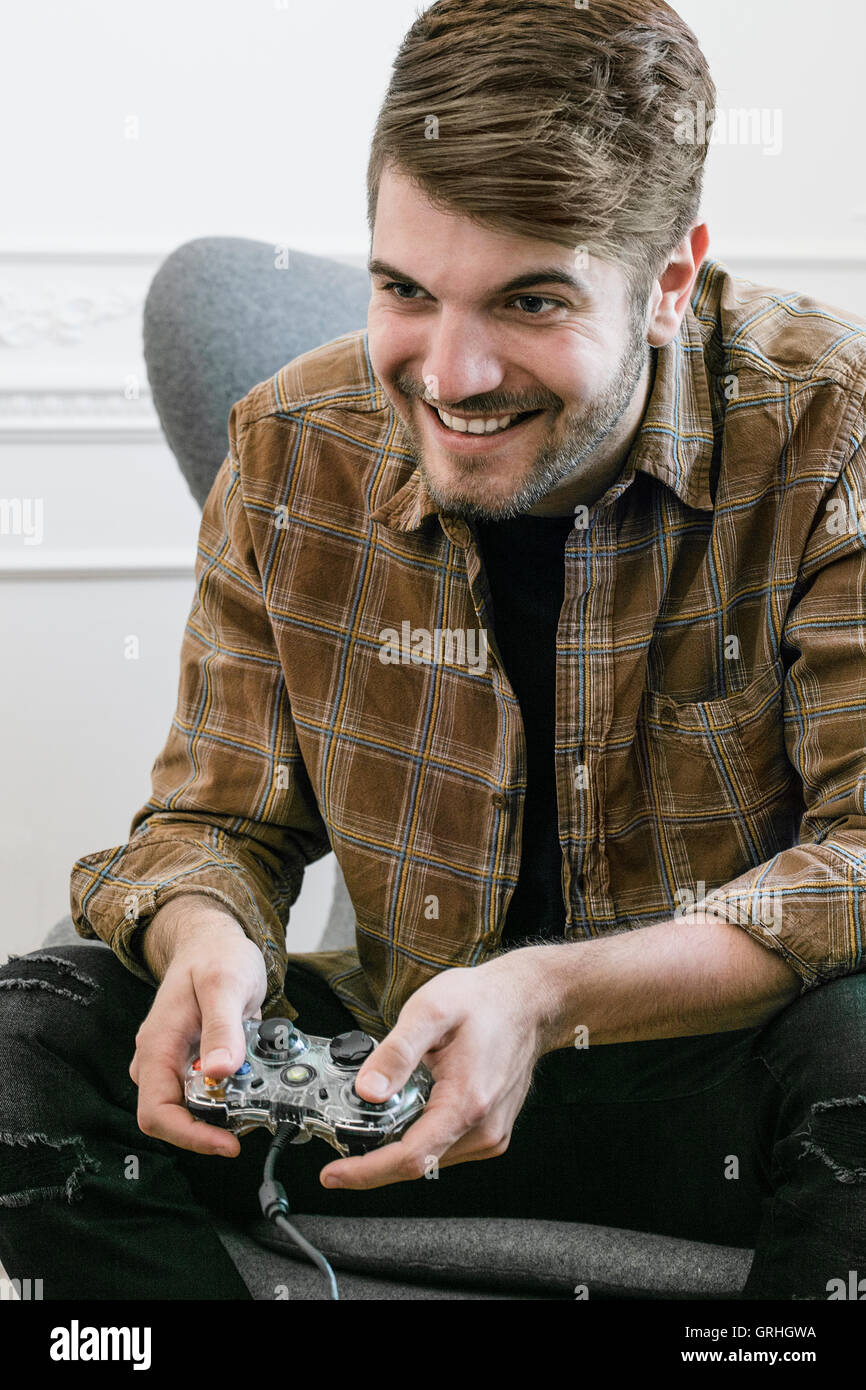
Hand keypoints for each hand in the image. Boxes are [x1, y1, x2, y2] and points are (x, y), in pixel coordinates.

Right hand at [129, 918, 266, 1156]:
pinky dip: (231, 1093)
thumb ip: (223, 1028)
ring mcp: (177, 1060)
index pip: (157, 1112)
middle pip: (173, 1116)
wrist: (213, 939)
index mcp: (158, 1044)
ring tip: (258, 1096)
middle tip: (250, 1120)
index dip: (189, 1136)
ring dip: (223, 1110)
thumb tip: (220, 1072)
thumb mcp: (225, 984)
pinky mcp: (194, 1059)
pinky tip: (254, 1081)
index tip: (226, 1143)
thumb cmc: (215, 954)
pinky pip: (207, 1089)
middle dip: (210, 1127)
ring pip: (192, 1105)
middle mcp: (161, 1057)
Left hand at [318, 950, 549, 1189]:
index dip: (365, 1172)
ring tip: (382, 1108)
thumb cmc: (484, 1002)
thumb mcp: (430, 1010)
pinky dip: (419, 1135)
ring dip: (398, 1143)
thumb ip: (396, 1052)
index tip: (333, 1175)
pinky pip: (444, 1146)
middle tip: (343, 1133)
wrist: (528, 1001)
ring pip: (429, 1157)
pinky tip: (412, 1106)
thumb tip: (366, 1090)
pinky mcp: (490, 1131)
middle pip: (416, 1162)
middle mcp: (482, 1129)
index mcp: (466, 1104)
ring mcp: (489, 1134)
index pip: (409, 1158)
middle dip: (374, 1154)